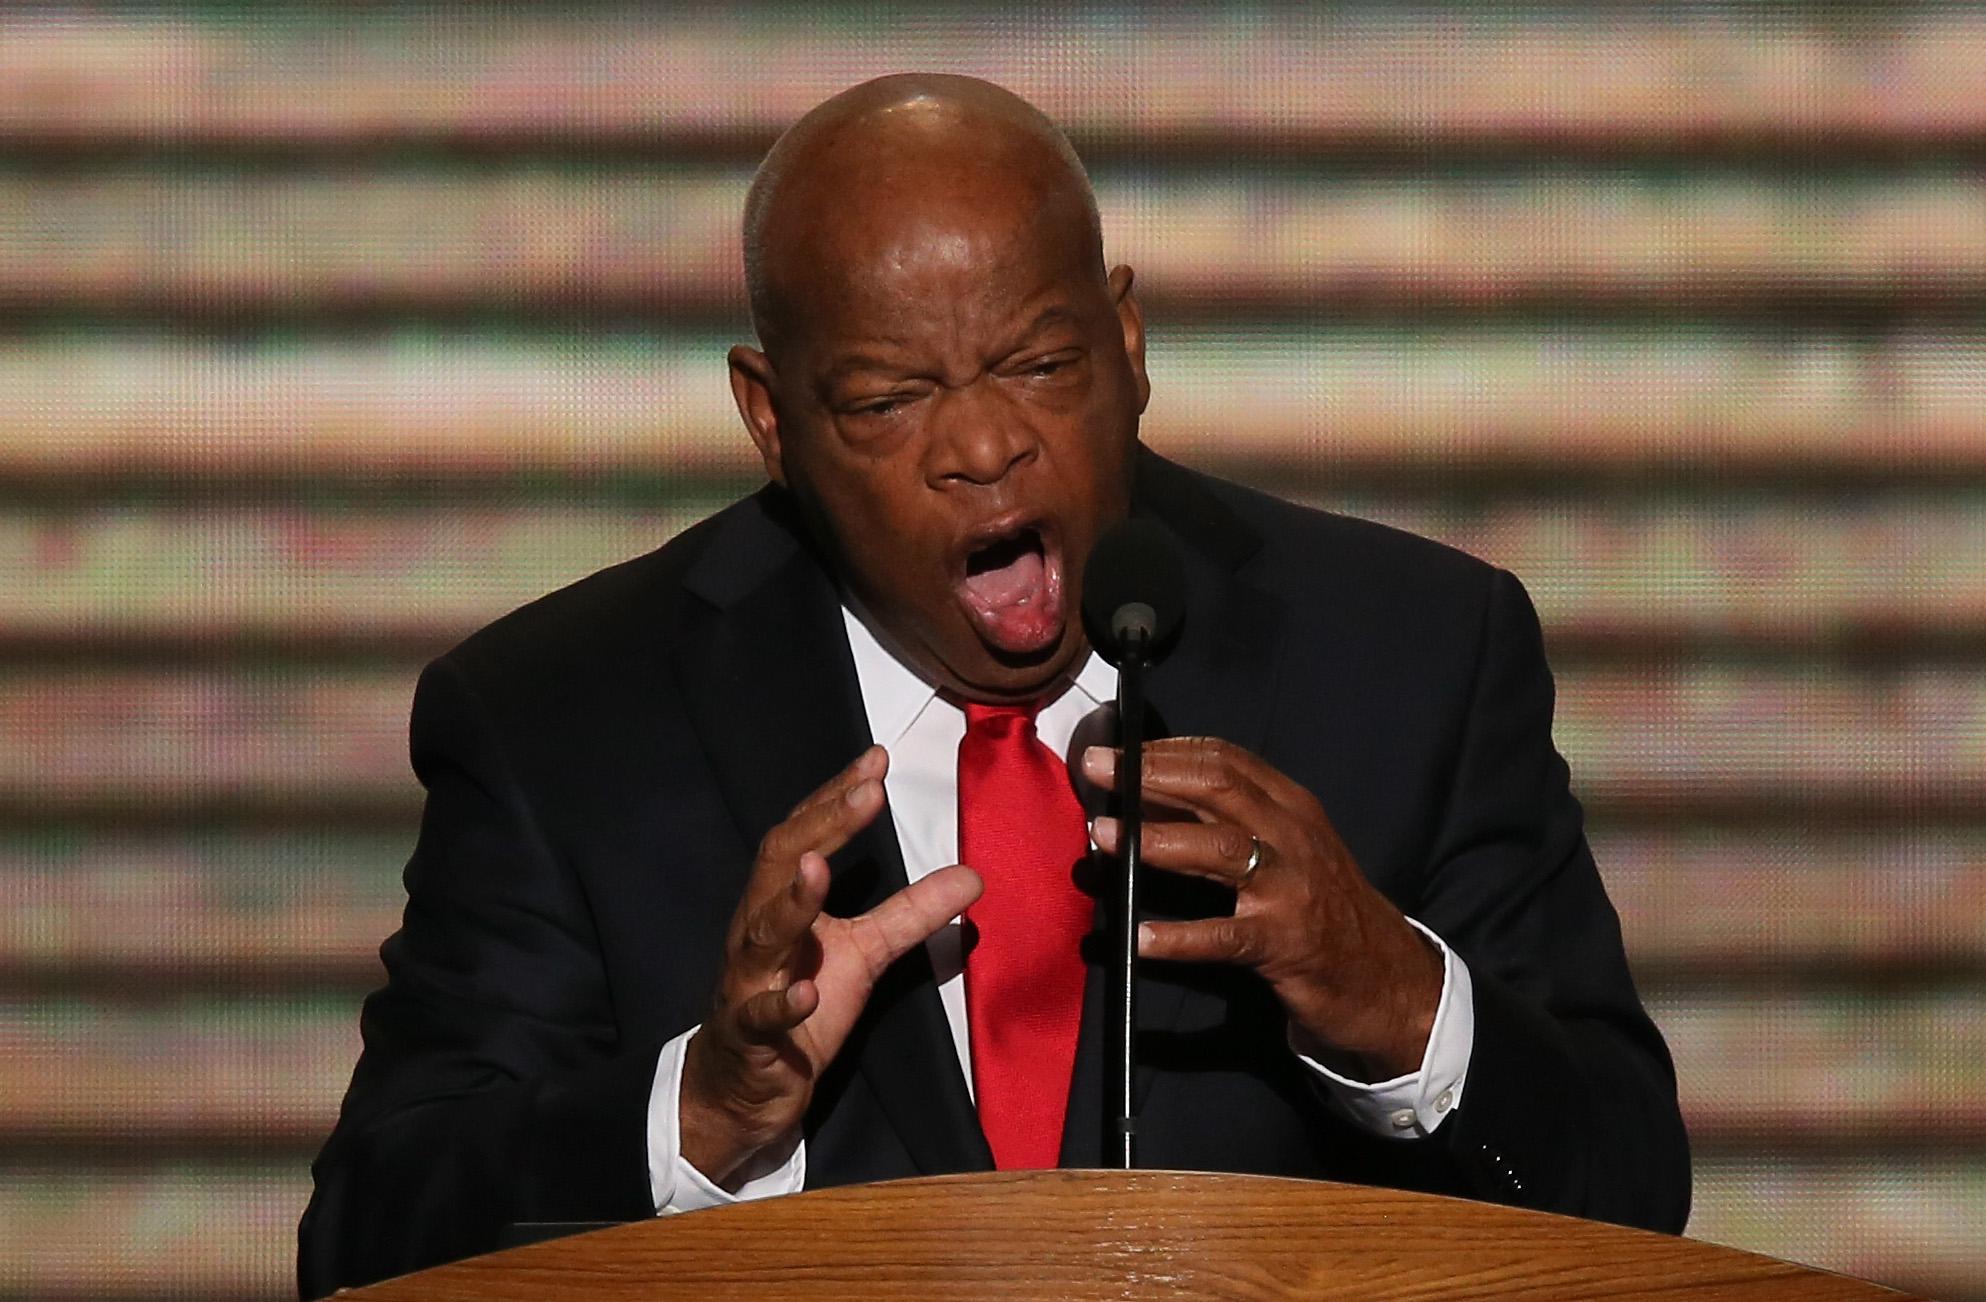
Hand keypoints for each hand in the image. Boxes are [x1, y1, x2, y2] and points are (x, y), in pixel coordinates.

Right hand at [680, 746, 981, 1184]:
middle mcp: (758, 928)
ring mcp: (748, 980)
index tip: (877, 761)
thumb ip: (911, 913)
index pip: (805, 835)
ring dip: (791, 901)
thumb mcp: (866, 954)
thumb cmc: (801, 1005)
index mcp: (781, 901)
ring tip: (819, 867)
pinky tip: (807, 992)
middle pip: (779, 864)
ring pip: (761, 934)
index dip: (836, 797)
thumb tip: (973, 874)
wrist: (748, 1085)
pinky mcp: (750, 1034)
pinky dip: (783, 1003)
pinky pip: (761, 1016)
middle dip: (822, 825)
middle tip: (866, 792)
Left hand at [1084, 737, 1441, 1078]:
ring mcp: (1291, 889)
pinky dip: (1180, 936)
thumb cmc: (1322, 907)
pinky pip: (1225, 935)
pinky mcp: (1285, 943)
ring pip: (1220, 850)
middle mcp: (1293, 836)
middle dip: (1152, 775)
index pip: (1227, 759)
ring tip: (1105, 836)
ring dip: (1156, 841)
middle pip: (1219, 789)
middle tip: (1097, 772)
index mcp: (1291, 807)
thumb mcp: (1287, 850)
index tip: (1118, 747)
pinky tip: (1140, 938)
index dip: (1167, 748)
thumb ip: (1232, 821)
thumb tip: (1148, 797)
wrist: (1385, 976)